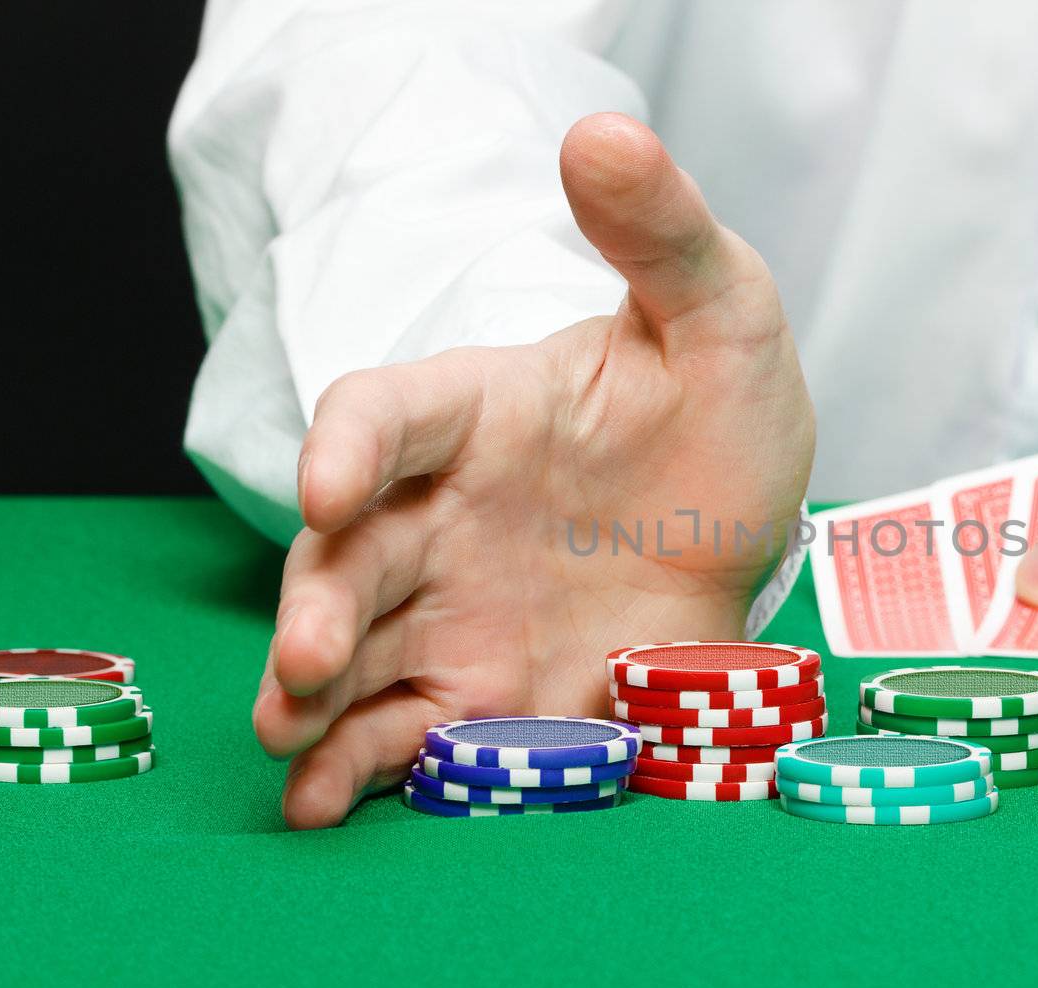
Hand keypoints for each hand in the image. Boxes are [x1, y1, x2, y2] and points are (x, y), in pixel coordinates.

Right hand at [256, 114, 814, 828]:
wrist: (746, 531)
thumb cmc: (718, 407)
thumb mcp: (721, 313)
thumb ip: (664, 236)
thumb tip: (602, 132)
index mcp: (484, 411)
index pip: (389, 411)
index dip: (352, 444)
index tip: (337, 483)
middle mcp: (445, 512)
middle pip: (352, 552)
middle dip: (321, 601)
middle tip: (314, 656)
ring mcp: (456, 608)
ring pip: (358, 650)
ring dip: (314, 695)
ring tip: (291, 744)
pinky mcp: (484, 691)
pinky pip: (407, 729)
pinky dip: (362, 768)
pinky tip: (324, 804)